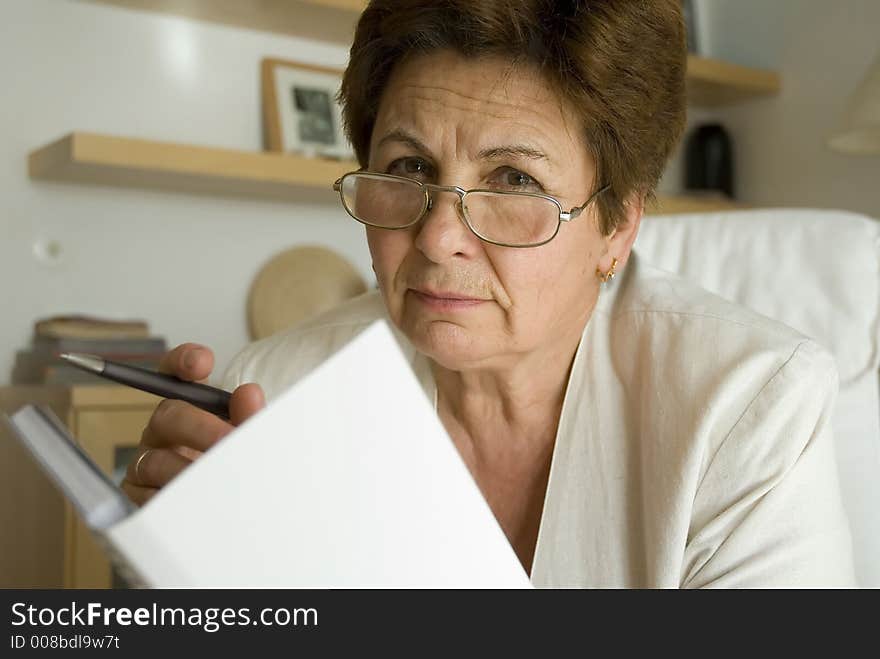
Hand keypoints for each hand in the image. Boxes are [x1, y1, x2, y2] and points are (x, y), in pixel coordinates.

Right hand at [121, 343, 264, 505]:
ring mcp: (147, 464)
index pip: (175, 375)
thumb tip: (249, 394)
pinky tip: (198, 506)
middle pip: (168, 415)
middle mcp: (164, 432)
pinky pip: (146, 499)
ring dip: (189, 471)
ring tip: (220, 483)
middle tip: (226, 442)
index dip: (182, 361)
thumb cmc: (235, 470)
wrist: (231, 514)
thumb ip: (249, 419)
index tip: (201, 363)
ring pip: (155, 461)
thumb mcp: (246, 442)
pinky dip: (175, 502)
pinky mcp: (137, 499)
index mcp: (190, 410)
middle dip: (200, 427)